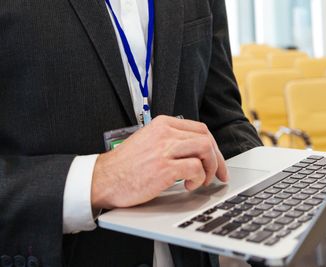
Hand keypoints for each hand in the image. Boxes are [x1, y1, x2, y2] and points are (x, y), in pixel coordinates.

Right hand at [91, 115, 228, 209]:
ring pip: (205, 150)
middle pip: (206, 138)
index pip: (200, 129)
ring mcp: (164, 149)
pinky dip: (198, 179)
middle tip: (218, 175)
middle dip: (217, 159)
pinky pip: (196, 168)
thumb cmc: (125, 165)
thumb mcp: (149, 141)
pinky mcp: (164, 167)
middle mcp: (165, 133)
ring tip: (202, 180)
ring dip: (210, 168)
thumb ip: (170, 140)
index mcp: (163, 124)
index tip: (217, 161)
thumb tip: (196, 151)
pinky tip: (189, 185)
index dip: (213, 147)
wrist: (103, 179)